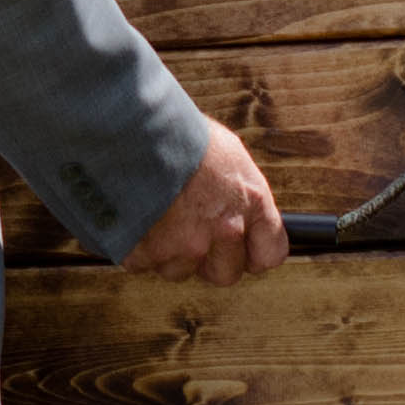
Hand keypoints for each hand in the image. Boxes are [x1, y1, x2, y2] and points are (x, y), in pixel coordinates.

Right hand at [121, 127, 289, 283]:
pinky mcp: (147, 253)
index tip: (242, 249)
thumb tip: (238, 206)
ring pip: (180, 270)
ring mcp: (185, 245)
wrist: (137, 131)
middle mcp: (224, 230)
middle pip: (225, 273)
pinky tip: (136, 218)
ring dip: (169, 252)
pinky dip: (136, 246)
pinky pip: (142, 263)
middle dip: (209, 259)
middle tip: (190, 231)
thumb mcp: (229, 154)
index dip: (252, 253)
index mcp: (251, 203)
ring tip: (157, 216)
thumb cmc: (182, 134)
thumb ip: (238, 192)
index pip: (269, 254)